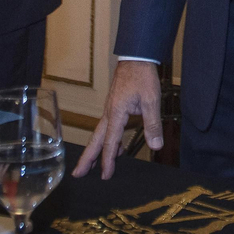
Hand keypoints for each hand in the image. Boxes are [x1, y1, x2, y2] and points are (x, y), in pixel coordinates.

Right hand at [71, 59, 162, 179]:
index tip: (105, 175)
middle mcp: (109, 113)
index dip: (108, 160)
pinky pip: (108, 127)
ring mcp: (110, 109)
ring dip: (96, 150)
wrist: (137, 57)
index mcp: (116, 113)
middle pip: (96, 140)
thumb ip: (152, 123)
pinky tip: (117, 147)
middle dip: (88, 158)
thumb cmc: (143, 76)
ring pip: (100, 134)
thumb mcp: (151, 100)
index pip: (111, 142)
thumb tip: (155, 146)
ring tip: (92, 166)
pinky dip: (109, 140)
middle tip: (78, 174)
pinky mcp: (115, 106)